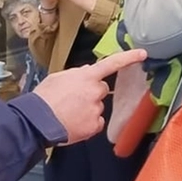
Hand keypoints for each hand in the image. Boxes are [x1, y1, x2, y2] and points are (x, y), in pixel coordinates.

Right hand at [33, 48, 147, 144]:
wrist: (38, 121)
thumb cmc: (44, 98)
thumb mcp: (58, 77)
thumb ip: (76, 74)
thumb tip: (87, 71)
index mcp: (86, 76)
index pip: (111, 64)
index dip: (128, 58)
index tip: (143, 54)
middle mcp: (95, 91)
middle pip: (103, 89)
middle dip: (93, 92)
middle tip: (74, 99)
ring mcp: (96, 109)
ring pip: (98, 106)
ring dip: (88, 108)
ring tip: (69, 112)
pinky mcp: (94, 125)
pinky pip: (96, 122)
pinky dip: (88, 123)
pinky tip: (74, 123)